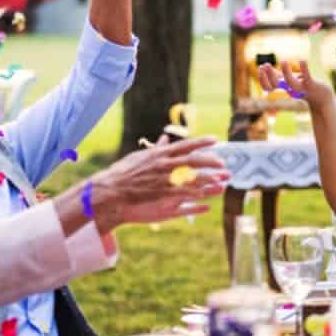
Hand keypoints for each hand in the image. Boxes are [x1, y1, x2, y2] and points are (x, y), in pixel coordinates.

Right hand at [88, 136, 229, 229]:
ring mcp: (163, 179)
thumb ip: (156, 149)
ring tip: (221, 181)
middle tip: (224, 164)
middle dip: (210, 162)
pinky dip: (194, 194)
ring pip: (191, 178)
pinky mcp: (161, 193)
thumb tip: (165, 139)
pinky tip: (205, 196)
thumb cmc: (123, 172)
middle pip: (193, 161)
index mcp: (160, 154)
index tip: (216, 140)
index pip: (185, 145)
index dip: (202, 142)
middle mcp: (164, 164)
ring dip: (208, 179)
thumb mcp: (140, 156)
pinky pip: (182, 193)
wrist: (111, 189)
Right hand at [258, 60, 334, 110]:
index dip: (262, 79)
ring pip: (292, 84)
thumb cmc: (304, 87)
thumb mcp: (289, 80)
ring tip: (283, 62)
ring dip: (286, 73)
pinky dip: (305, 69)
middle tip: (265, 65)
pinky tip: (302, 60)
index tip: (260, 67)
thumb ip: (277, 75)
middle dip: (269, 76)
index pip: (268, 87)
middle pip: (277, 85)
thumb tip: (263, 66)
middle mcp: (290, 89)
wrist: (322, 96)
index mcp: (284, 87)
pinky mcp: (312, 85)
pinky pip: (307, 77)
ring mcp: (301, 88)